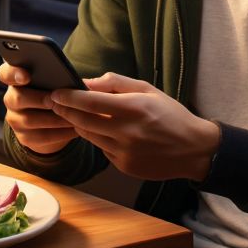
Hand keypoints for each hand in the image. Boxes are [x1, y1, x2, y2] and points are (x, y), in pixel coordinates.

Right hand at [0, 62, 77, 154]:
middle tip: (56, 100)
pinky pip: (42, 136)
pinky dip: (61, 132)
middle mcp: (10, 99)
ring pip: (30, 120)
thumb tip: (74, 81)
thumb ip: (55, 76)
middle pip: (17, 98)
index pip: (5, 73)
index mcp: (15, 79)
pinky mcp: (24, 137)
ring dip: (55, 118)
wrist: (48, 119)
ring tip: (74, 114)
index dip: (13, 74)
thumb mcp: (51, 81)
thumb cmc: (52, 91)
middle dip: (39, 99)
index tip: (26, 76)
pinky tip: (75, 128)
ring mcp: (15, 119)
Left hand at [50, 72, 219, 181]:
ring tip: (76, 114)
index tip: (56, 92)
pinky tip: (105, 131)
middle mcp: (127, 132)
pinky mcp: (124, 166)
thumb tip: (86, 82)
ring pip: (88, 136)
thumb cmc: (171, 114)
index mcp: (134, 108)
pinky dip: (98, 139)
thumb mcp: (148, 90)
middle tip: (54, 102)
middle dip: (65, 110)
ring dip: (79, 124)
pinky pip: (101, 149)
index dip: (68, 97)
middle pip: (82, 120)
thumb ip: (115, 83)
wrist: (193, 149)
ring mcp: (124, 152)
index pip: (90, 102)